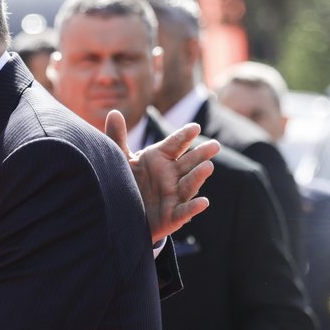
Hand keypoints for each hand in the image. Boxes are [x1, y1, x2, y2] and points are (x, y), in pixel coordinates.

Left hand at [105, 113, 216, 240]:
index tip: (195, 127)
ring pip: (189, 185)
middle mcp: (171, 175)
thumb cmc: (125, 181)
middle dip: (201, 154)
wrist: (122, 214)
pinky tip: (203, 202)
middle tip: (215, 145)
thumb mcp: (120, 159)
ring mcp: (173, 196)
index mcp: (160, 158)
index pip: (175, 144)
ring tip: (208, 167)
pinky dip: (193, 208)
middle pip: (188, 163)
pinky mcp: (172, 216)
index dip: (184, 136)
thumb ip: (117, 137)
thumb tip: (114, 112)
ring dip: (198, 177)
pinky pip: (184, 212)